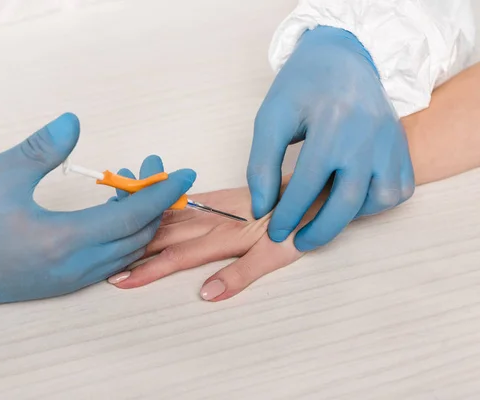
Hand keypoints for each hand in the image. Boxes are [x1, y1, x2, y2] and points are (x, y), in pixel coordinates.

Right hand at [0, 113, 195, 305]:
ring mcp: (75, 279)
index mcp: (63, 239)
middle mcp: (77, 266)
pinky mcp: (68, 283)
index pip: (132, 215)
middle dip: (154, 200)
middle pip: (138, 234)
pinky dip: (123, 235)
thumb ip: (41, 148)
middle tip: (150, 169)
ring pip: (128, 249)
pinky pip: (113, 259)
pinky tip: (111, 211)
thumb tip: (74, 122)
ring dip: (139, 218)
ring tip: (125, 184)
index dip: (161, 192)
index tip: (184, 172)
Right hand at [108, 184, 325, 300]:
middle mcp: (213, 218)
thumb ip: (241, 274)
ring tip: (113, 232)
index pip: (178, 256)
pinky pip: (183, 202)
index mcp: (224, 235)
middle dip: (133, 249)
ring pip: (169, 217)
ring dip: (140, 226)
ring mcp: (215, 205)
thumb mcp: (277, 256)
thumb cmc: (299, 225)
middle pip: (165, 235)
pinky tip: (147, 210)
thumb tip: (206, 293)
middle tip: (103, 260)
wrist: (316, 189)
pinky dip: (160, 208)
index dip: (148, 269)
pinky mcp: (221, 196)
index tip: (122, 280)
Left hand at [248, 26, 414, 251]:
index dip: (287, 214)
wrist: (342, 58)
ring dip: (350, 217)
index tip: (274, 231)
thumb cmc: (301, 87)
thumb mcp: (271, 118)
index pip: (306, 185)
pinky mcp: (400, 146)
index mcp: (332, 124)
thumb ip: (261, 164)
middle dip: (319, 231)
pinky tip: (351, 201)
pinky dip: (376, 203)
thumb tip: (262, 208)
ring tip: (324, 217)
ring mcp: (390, 141)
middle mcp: (367, 136)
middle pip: (347, 201)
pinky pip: (398, 189)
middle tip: (297, 242)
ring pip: (378, 199)